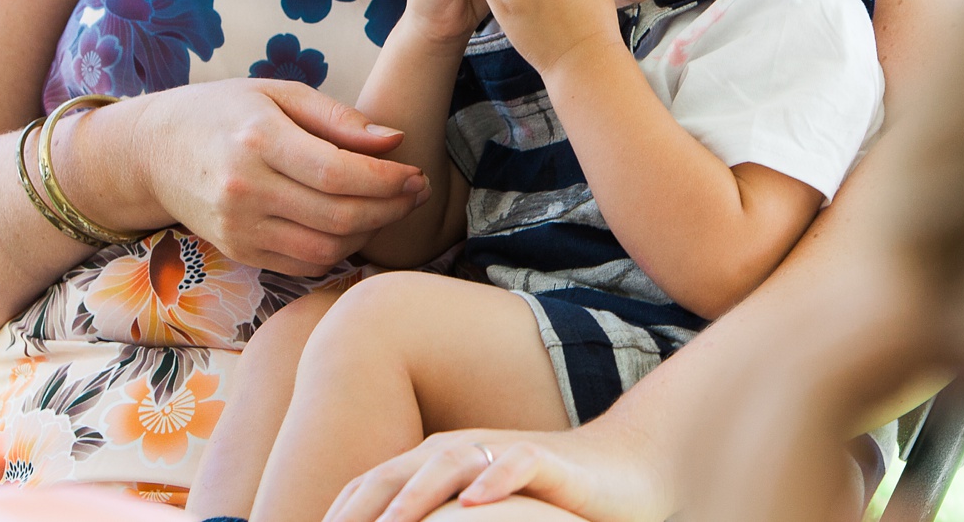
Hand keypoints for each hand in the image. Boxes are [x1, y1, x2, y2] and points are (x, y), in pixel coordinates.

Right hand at [129, 79, 429, 273]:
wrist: (153, 151)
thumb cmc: (223, 111)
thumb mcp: (278, 92)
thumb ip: (338, 118)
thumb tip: (395, 141)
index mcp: (258, 140)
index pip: (338, 172)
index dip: (387, 180)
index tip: (416, 173)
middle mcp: (246, 189)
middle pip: (338, 217)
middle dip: (391, 209)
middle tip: (417, 191)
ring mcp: (239, 227)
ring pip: (325, 250)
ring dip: (369, 235)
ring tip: (389, 208)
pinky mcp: (238, 251)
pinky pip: (303, 265)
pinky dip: (338, 252)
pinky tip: (353, 227)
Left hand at [322, 423, 672, 521]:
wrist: (621, 468)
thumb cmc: (542, 496)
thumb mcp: (478, 510)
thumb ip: (434, 521)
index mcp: (439, 461)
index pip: (377, 482)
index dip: (342, 508)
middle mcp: (465, 449)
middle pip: (402, 469)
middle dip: (364, 502)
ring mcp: (504, 450)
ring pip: (453, 462)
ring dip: (419, 492)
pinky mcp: (549, 457)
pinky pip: (519, 463)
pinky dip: (495, 479)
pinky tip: (475, 502)